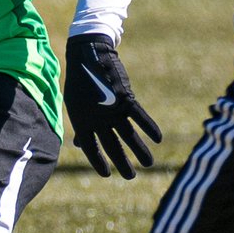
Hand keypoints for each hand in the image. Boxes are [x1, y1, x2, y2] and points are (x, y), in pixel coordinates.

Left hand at [63, 35, 161, 178]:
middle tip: (130, 177)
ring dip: (139, 150)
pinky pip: (140, 116)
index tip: (107, 175)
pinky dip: (150, 127)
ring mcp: (112, 108)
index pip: (91, 148)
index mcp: (82, 120)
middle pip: (112, 145)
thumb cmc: (80, 81)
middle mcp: (97, 118)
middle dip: (122, 162)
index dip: (98, 162)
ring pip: (129, 135)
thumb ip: (82, 125)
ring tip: (149, 164)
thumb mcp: (75, 105)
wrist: (89, 55)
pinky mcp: (126, 98)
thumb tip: (80, 145)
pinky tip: (157, 139)